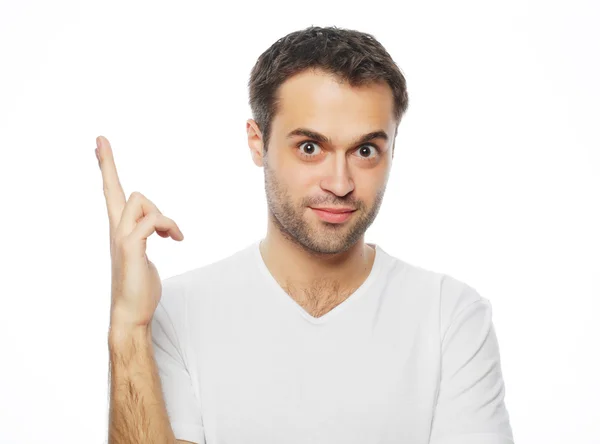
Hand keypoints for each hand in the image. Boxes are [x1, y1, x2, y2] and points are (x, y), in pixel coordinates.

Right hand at [96, 135, 183, 331]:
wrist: (131, 312)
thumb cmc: (138, 286)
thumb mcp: (143, 254)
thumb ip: (145, 235)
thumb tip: (155, 225)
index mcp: (119, 230)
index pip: (110, 193)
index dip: (106, 169)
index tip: (100, 144)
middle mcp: (116, 230)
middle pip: (118, 190)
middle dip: (118, 174)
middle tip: (113, 157)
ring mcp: (121, 238)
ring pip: (140, 200)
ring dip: (161, 215)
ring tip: (171, 236)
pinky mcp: (131, 248)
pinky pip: (151, 220)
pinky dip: (167, 225)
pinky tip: (175, 239)